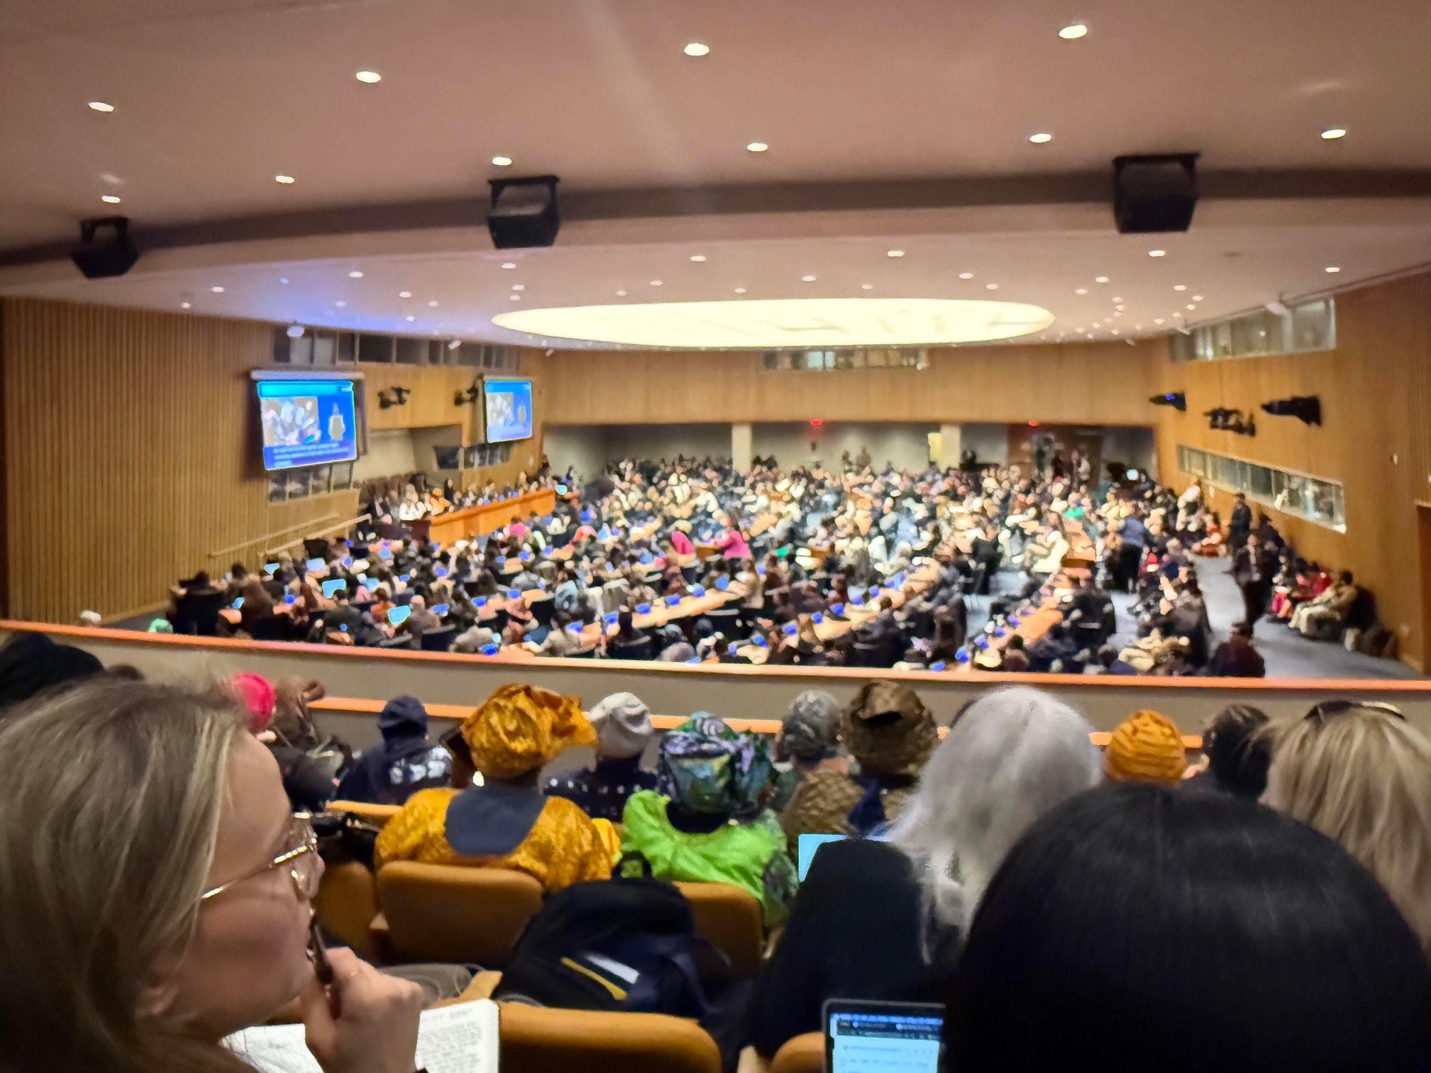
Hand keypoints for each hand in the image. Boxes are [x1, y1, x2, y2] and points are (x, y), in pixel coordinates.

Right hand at [300, 948, 421, 1072]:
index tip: (317, 977)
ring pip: (371, 974)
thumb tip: (309, 967)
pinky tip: (371, 1016)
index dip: (327, 961)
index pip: (344, 956)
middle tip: (334, 1009)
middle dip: (342, 981)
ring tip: (353, 1016)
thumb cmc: (348, 1065)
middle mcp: (393, 984)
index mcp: (368, 995)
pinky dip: (375, 993)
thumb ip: (312, 997)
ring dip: (359, 987)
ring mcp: (408, 988)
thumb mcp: (318, 1037)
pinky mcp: (416, 993)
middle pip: (358, 965)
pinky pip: (386, 982)